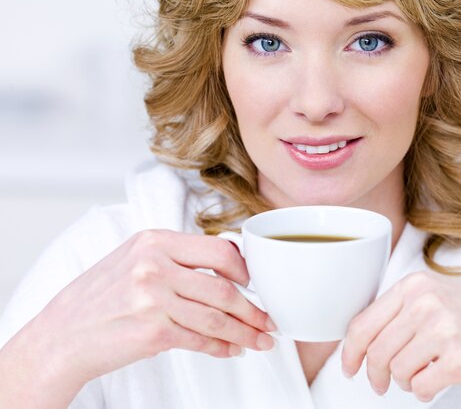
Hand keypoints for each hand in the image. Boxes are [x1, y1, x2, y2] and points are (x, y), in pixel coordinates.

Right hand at [2, 229, 275, 405]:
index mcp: (155, 240)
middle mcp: (155, 265)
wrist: (61, 335)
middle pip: (223, 287)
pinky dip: (222, 348)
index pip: (218, 249)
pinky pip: (200, 340)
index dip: (245, 270)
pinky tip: (233, 350)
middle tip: (269, 320)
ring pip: (217, 317)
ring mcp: (153, 299)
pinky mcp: (152, 332)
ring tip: (261, 340)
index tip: (256, 284)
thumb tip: (227, 267)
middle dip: (253, 308)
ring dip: (245, 332)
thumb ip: (176, 257)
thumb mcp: (134, 259)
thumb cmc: (99, 297)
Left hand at [341, 271, 460, 404]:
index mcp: (415, 284)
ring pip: (396, 370)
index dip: (351, 351)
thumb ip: (401, 310)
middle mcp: (426, 303)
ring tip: (420, 376)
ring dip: (403, 381)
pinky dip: (422, 391)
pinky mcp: (460, 359)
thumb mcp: (437, 296)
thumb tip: (359, 337)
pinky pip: (420, 386)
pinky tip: (433, 385)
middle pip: (376, 350)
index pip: (363, 322)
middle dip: (375, 373)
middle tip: (380, 384)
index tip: (350, 366)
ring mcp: (444, 330)